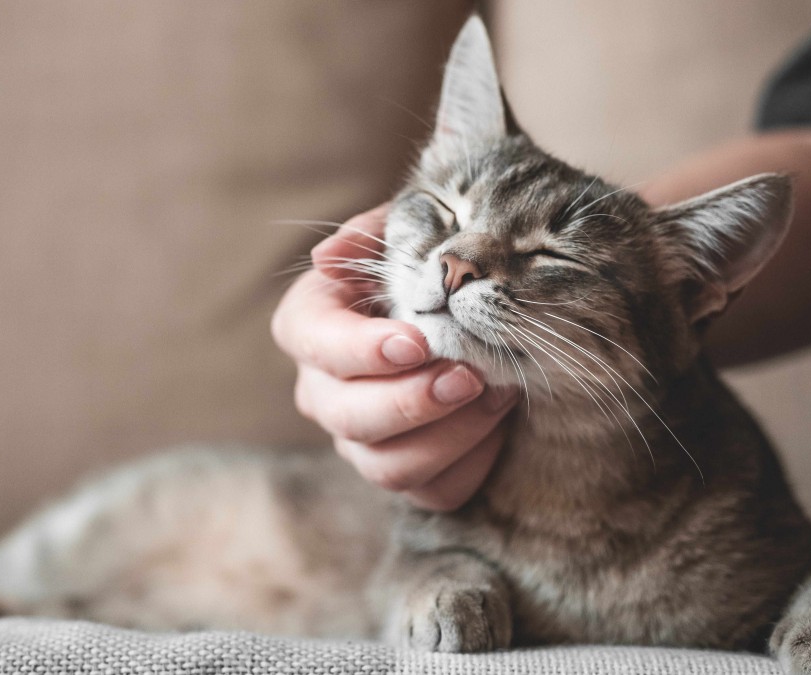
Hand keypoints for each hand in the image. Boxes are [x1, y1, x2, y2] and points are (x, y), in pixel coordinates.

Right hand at [271, 205, 519, 510]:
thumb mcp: (406, 230)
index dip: (359, 349)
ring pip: (387, 466)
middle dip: (412, 401)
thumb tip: (325, 258)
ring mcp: (359, 441)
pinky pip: (432, 491)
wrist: (477, 307)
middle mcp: (322, 390)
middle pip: (346, 416)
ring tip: (497, 394)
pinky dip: (471, 463)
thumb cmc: (429, 263)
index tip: (416, 342)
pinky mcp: (405, 474)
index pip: (312, 343)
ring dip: (448, 435)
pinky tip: (500, 425)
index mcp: (310, 325)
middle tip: (469, 376)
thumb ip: (372, 232)